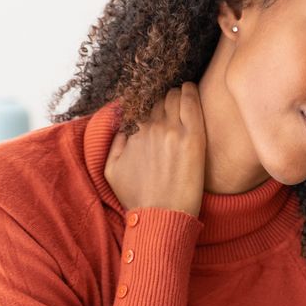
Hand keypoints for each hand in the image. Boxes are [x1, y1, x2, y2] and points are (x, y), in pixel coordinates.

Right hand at [104, 83, 206, 218]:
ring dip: (177, 94)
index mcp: (133, 134)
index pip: (143, 107)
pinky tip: (191, 88)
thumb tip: (121, 124)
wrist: (161, 217)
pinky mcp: (193, 139)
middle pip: (159, 100)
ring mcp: (173, 132)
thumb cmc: (137, 198)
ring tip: (182, 96)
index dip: (150, 106)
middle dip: (164, 99)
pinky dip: (190, 92)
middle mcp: (151, 129)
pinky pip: (191, 103)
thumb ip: (114, 142)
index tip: (156, 107)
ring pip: (174, 97)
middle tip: (172, 102)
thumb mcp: (111, 170)